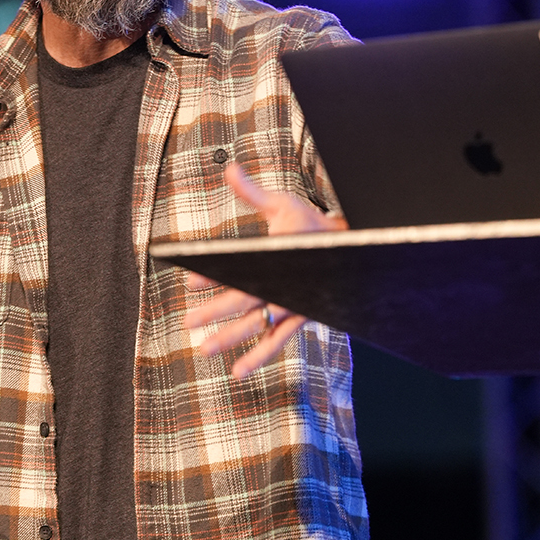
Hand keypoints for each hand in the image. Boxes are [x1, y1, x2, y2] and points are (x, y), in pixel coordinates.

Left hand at [183, 163, 347, 378]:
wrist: (351, 243)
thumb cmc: (312, 223)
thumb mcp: (283, 203)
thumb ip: (252, 192)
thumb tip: (229, 169)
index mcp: (275, 257)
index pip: (238, 266)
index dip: (213, 274)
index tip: (190, 280)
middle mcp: (283, 284)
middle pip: (244, 301)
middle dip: (214, 312)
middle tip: (187, 323)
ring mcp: (293, 304)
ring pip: (259, 327)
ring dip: (232, 340)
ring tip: (204, 351)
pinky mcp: (301, 317)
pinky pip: (278, 341)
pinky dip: (260, 355)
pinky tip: (239, 371)